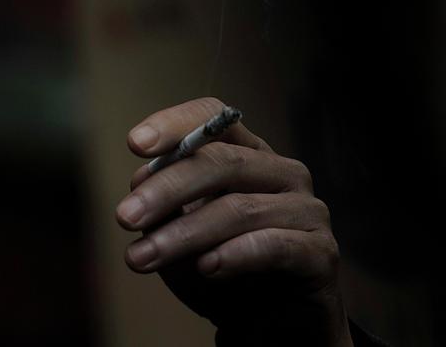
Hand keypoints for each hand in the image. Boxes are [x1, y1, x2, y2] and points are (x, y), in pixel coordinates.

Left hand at [116, 97, 352, 346]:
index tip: (134, 144)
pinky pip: (275, 246)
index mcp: (248, 156)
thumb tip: (141, 181)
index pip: (215, 119)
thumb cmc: (222, 272)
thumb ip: (163, 208)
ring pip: (239, 209)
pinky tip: (206, 267)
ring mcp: (306, 210)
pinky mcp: (320, 253)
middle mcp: (282, 173)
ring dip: (183, 234)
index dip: (176, 124)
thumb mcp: (179, 237)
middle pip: (223, 163)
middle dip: (167, 189)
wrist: (269, 326)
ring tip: (142, 257)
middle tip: (125, 216)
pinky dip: (236, 255)